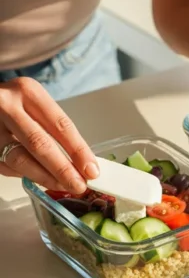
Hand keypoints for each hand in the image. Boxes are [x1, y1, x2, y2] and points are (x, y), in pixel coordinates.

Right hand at [0, 78, 98, 192]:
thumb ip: (53, 127)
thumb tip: (80, 161)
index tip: (91, 169)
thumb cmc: (12, 101)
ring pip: (20, 159)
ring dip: (44, 177)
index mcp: (28, 91)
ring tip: (62, 185)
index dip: (78, 150)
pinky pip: (5, 165)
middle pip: (39, 143)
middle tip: (79, 185)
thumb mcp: (33, 102)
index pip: (59, 124)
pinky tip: (38, 177)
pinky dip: (24, 174)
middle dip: (62, 169)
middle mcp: (7, 106)